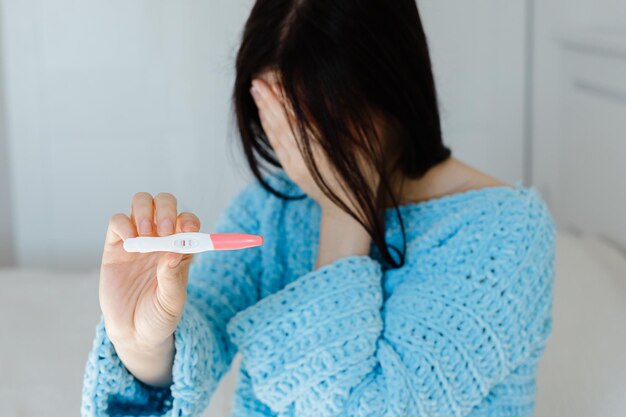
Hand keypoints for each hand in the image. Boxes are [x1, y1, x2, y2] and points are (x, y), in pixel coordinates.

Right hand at [99, 192, 199, 385]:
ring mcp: (138, 239)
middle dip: (166, 210)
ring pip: (141, 203)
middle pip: (165, 203)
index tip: (187, 230)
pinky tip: (129, 241)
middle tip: (163, 231)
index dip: (189, 221)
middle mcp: (161, 238)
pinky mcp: (115, 246)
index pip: (188, 222)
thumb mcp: (172, 302)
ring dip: (144, 211)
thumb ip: (172, 278)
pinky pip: (117, 222)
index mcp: (181, 248)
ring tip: (146, 235)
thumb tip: (174, 252)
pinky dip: (123, 224)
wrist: (133, 332)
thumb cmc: (159, 315)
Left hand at [249, 77, 377, 214]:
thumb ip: (356, 116)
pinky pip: (275, 145)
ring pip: (276, 134)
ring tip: (255, 90)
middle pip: (282, 125)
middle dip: (268, 101)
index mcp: (327, 151)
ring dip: (264, 111)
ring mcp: (296, 167)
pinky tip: (263, 113)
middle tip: (256, 80)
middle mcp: (307, 159)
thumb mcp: (371, 140)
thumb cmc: (368, 169)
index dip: (286, 101)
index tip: (275, 82)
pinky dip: (267, 127)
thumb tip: (338, 92)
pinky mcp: (291, 171)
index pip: (300, 120)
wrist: (352, 209)